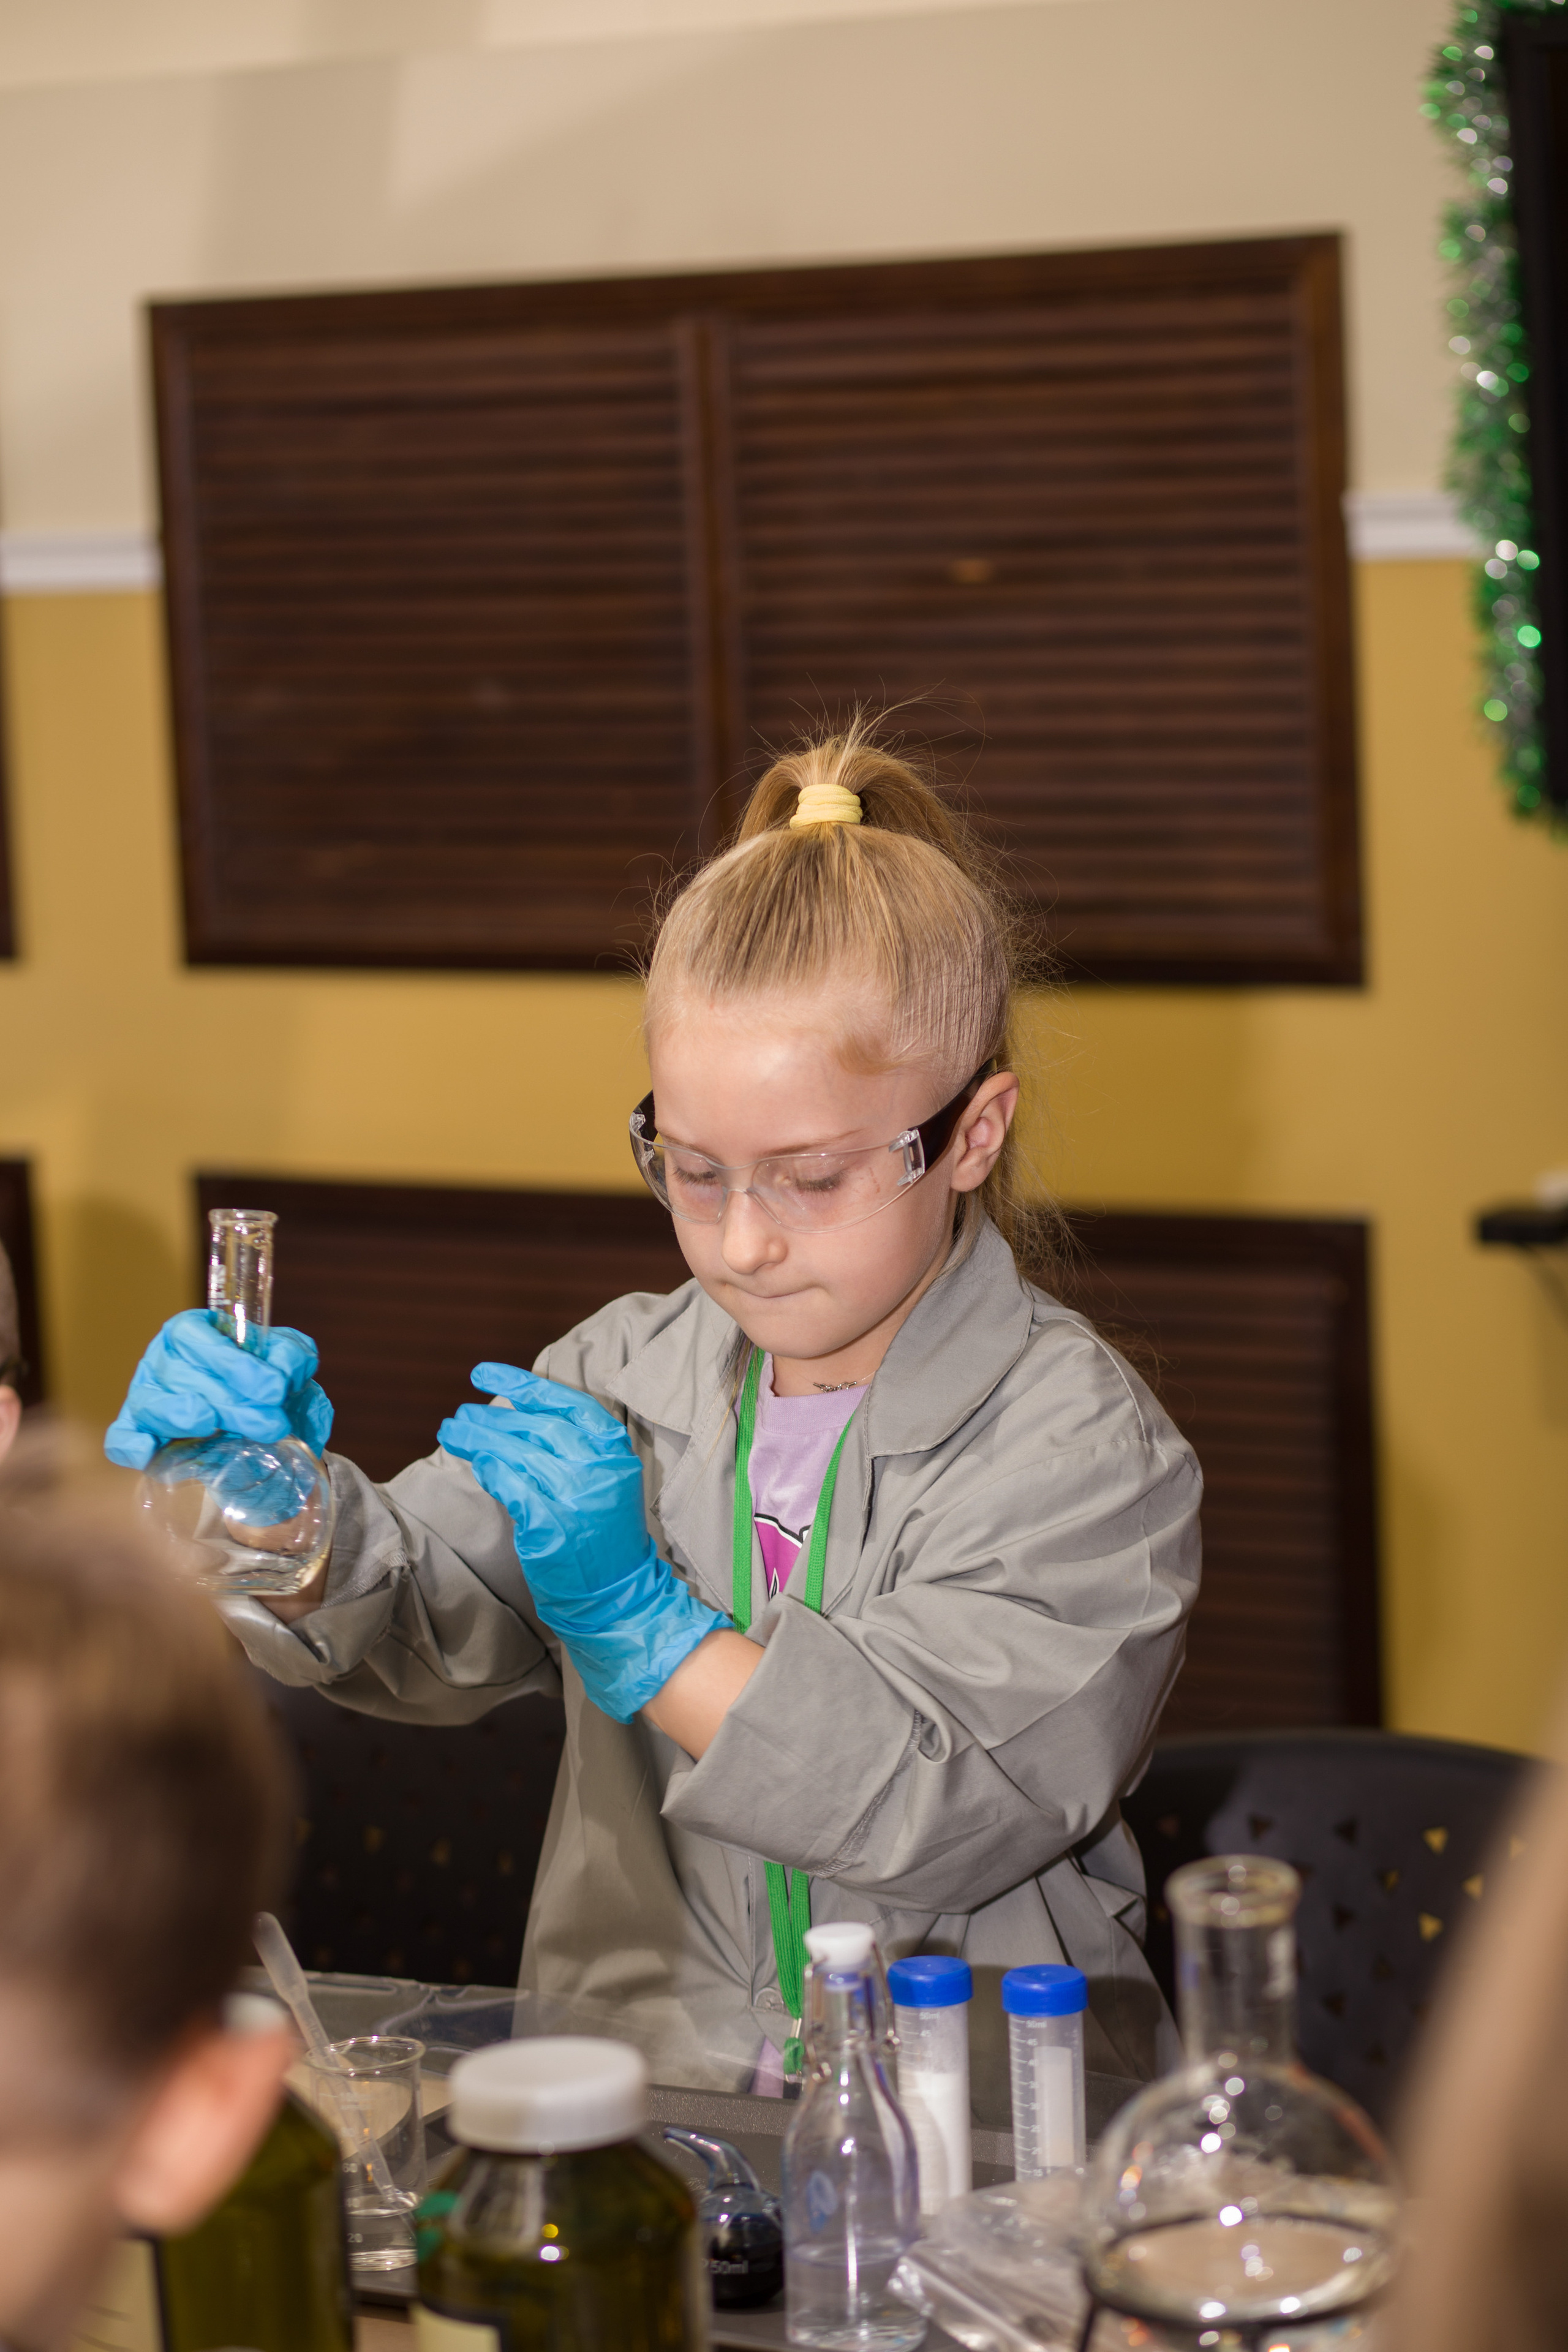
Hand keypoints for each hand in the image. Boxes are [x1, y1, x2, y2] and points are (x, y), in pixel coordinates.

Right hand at [104, 1310, 333, 1471]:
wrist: (261, 1432)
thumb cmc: (267, 1387)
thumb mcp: (288, 1363)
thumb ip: (293, 1358)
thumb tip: (286, 1372)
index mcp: (196, 1331)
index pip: (199, 1335)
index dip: (234, 1362)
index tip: (275, 1389)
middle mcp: (164, 1360)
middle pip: (181, 1374)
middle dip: (229, 1400)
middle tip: (271, 1425)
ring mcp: (147, 1398)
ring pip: (151, 1403)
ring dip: (180, 1415)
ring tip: (210, 1424)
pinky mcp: (139, 1434)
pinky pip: (123, 1439)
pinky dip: (131, 1445)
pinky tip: (147, 1452)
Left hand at [437, 1362, 725, 1722]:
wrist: (617, 1595)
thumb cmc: (602, 1536)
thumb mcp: (602, 1480)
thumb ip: (570, 1449)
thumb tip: (514, 1418)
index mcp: (613, 1452)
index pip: (567, 1404)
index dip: (524, 1385)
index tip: (484, 1373)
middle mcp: (598, 1469)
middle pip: (536, 1427)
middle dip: (490, 1416)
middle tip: (456, 1414)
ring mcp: (576, 1497)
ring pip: (518, 1452)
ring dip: (477, 1439)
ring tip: (450, 1431)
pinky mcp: (552, 1525)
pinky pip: (512, 1486)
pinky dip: (491, 1470)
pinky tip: (475, 1462)